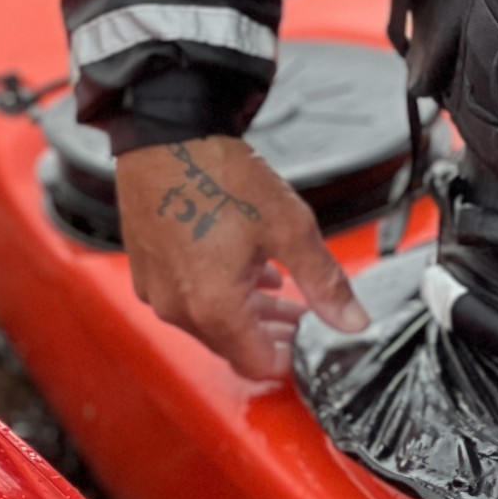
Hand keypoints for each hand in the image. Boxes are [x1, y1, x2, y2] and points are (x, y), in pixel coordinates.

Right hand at [116, 136, 366, 380]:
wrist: (166, 134)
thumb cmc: (220, 174)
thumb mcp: (289, 228)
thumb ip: (325, 282)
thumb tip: (352, 320)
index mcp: (214, 307)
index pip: (259, 364)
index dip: (292, 357)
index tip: (310, 342)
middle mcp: (179, 308)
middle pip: (233, 346)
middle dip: (272, 334)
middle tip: (303, 317)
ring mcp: (157, 290)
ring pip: (209, 323)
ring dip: (247, 314)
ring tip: (281, 294)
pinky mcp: (145, 270)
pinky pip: (185, 298)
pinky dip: (217, 294)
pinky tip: (243, 271)